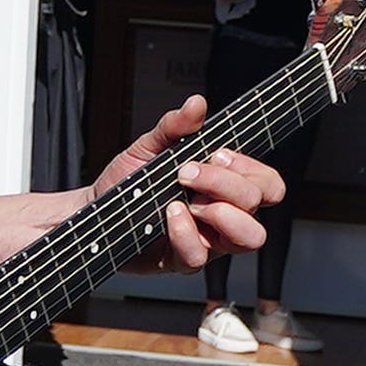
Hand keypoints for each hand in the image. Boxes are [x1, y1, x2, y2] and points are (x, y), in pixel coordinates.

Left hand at [96, 95, 280, 268]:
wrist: (96, 207)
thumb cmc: (130, 181)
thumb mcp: (150, 146)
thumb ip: (175, 127)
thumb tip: (196, 104)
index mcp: (225, 188)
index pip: (268, 184)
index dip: (250, 169)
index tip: (217, 154)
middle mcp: (224, 216)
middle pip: (258, 204)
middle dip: (226, 183)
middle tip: (187, 173)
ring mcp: (207, 241)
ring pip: (248, 238)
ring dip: (222, 213)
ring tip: (187, 200)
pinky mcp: (182, 261)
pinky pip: (199, 256)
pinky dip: (185, 232)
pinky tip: (169, 215)